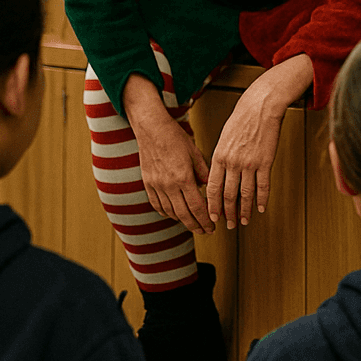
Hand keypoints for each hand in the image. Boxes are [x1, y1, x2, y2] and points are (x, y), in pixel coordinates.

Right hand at [122, 75, 213, 234]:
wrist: (151, 129)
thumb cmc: (175, 137)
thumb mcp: (195, 152)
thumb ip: (203, 172)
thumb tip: (209, 187)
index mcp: (183, 178)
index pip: (197, 207)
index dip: (206, 220)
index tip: (212, 227)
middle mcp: (169, 185)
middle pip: (184, 214)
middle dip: (196, 226)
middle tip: (205, 231)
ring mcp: (156, 186)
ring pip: (170, 212)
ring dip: (182, 221)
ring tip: (192, 224)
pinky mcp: (147, 184)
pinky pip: (157, 205)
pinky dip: (167, 213)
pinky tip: (174, 214)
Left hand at [208, 55, 313, 227]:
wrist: (260, 107)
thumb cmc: (241, 120)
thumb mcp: (223, 138)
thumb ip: (220, 158)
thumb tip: (216, 175)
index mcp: (219, 156)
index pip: (212, 188)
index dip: (212, 205)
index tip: (212, 217)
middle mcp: (232, 163)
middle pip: (228, 195)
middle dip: (227, 213)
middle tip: (228, 225)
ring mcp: (249, 164)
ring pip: (245, 194)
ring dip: (243, 211)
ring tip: (243, 221)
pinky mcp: (265, 162)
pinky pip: (263, 186)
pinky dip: (261, 200)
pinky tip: (260, 209)